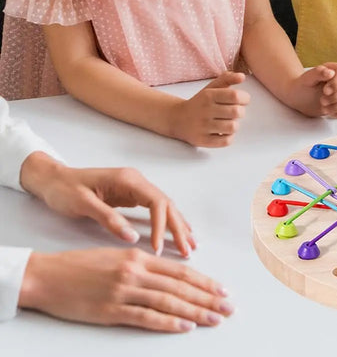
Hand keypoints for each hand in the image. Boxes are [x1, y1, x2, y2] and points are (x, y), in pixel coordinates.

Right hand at [19, 248, 232, 331]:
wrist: (48, 275)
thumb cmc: (81, 265)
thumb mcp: (117, 257)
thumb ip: (144, 265)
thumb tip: (170, 276)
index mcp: (139, 256)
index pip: (180, 271)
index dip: (204, 281)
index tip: (222, 289)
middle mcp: (136, 271)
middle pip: (180, 286)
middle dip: (208, 297)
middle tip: (228, 306)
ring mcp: (124, 291)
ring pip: (169, 301)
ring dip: (195, 311)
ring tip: (215, 318)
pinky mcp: (112, 310)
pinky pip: (146, 317)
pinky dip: (168, 322)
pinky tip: (185, 326)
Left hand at [20, 157, 194, 255]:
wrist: (53, 179)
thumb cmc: (65, 190)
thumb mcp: (83, 204)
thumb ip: (108, 219)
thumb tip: (132, 237)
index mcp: (128, 180)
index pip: (156, 202)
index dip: (161, 226)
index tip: (158, 248)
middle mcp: (137, 181)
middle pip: (167, 204)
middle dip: (178, 227)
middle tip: (188, 250)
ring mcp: (136, 188)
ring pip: (165, 206)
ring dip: (178, 225)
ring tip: (189, 244)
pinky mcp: (132, 196)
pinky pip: (156, 209)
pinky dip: (168, 221)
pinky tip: (177, 230)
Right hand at [171, 71, 248, 147]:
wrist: (177, 118)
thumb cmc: (200, 102)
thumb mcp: (212, 87)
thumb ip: (228, 78)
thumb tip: (242, 76)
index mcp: (209, 95)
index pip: (235, 96)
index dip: (245, 98)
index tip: (243, 100)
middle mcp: (205, 110)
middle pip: (236, 112)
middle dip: (241, 112)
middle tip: (235, 112)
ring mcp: (202, 127)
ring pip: (232, 127)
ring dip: (235, 125)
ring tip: (229, 122)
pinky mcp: (202, 141)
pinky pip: (226, 141)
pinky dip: (229, 137)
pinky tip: (224, 132)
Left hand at [294, 63, 336, 117]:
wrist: (301, 97)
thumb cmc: (304, 85)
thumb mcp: (307, 78)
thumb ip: (318, 73)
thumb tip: (330, 72)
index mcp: (336, 69)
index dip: (336, 83)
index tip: (325, 91)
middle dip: (334, 98)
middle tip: (322, 101)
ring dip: (336, 107)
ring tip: (323, 107)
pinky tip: (330, 112)